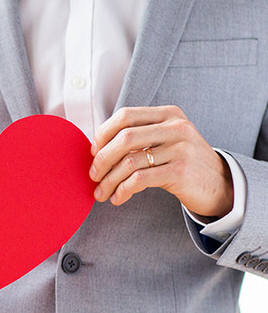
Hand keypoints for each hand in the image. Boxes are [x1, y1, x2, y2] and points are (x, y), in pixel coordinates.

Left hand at [89, 105, 233, 217]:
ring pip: (129, 162)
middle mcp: (176, 127)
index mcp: (168, 114)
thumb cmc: (183, 163)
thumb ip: (139, 137)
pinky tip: (118, 198)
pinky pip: (139, 180)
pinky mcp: (180, 171)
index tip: (94, 152)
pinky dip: (122, 190)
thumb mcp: (166, 140)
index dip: (103, 133)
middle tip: (93, 175)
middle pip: (123, 138)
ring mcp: (180, 148)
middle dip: (102, 159)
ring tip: (101, 192)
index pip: (125, 115)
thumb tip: (97, 148)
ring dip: (108, 180)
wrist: (221, 184)